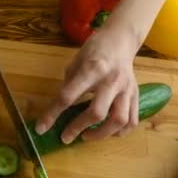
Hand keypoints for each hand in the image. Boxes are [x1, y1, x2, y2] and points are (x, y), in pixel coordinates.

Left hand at [35, 25, 140, 142]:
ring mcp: (126, 89)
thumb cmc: (94, 51)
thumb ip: (68, 85)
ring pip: (119, 120)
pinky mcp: (136, 95)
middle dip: (78, 128)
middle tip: (65, 137)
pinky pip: (132, 120)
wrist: (121, 40)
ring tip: (87, 136)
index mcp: (92, 69)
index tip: (41, 128)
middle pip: (97, 112)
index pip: (68, 96)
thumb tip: (57, 110)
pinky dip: (120, 132)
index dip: (52, 114)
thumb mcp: (75, 62)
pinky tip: (108, 133)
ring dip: (101, 134)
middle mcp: (111, 80)